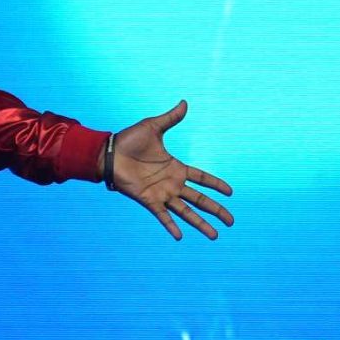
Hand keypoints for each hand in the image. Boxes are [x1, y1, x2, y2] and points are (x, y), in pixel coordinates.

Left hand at [108, 101, 233, 239]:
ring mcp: (161, 194)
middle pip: (200, 200)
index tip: (231, 192)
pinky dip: (171, 226)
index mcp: (176, 168)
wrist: (109, 153)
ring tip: (214, 236)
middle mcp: (172, 184)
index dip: (216, 184)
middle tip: (231, 222)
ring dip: (200, 224)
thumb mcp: (153, 127)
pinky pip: (162, 216)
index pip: (202, 178)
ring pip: (186, 212)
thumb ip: (171, 118)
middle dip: (216, 210)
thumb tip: (185, 102)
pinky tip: (180, 237)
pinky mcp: (148, 200)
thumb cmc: (129, 141)